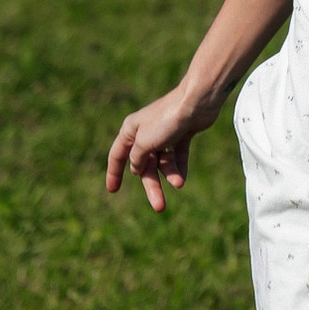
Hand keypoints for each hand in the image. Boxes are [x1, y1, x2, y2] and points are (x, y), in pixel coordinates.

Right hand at [105, 81, 217, 211]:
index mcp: (130, 130)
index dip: (114, 173)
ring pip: (163, 163)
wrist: (196, 102)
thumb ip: (137, 159)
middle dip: (152, 186)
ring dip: (170, 175)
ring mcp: (164, 134)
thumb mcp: (145, 143)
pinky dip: (179, 168)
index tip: (112, 191)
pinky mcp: (181, 134)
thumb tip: (136, 170)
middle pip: (144, 166)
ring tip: (179, 184)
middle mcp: (145, 132)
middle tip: (160, 207)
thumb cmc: (166, 120)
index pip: (117, 155)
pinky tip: (182, 179)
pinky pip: (177, 157)